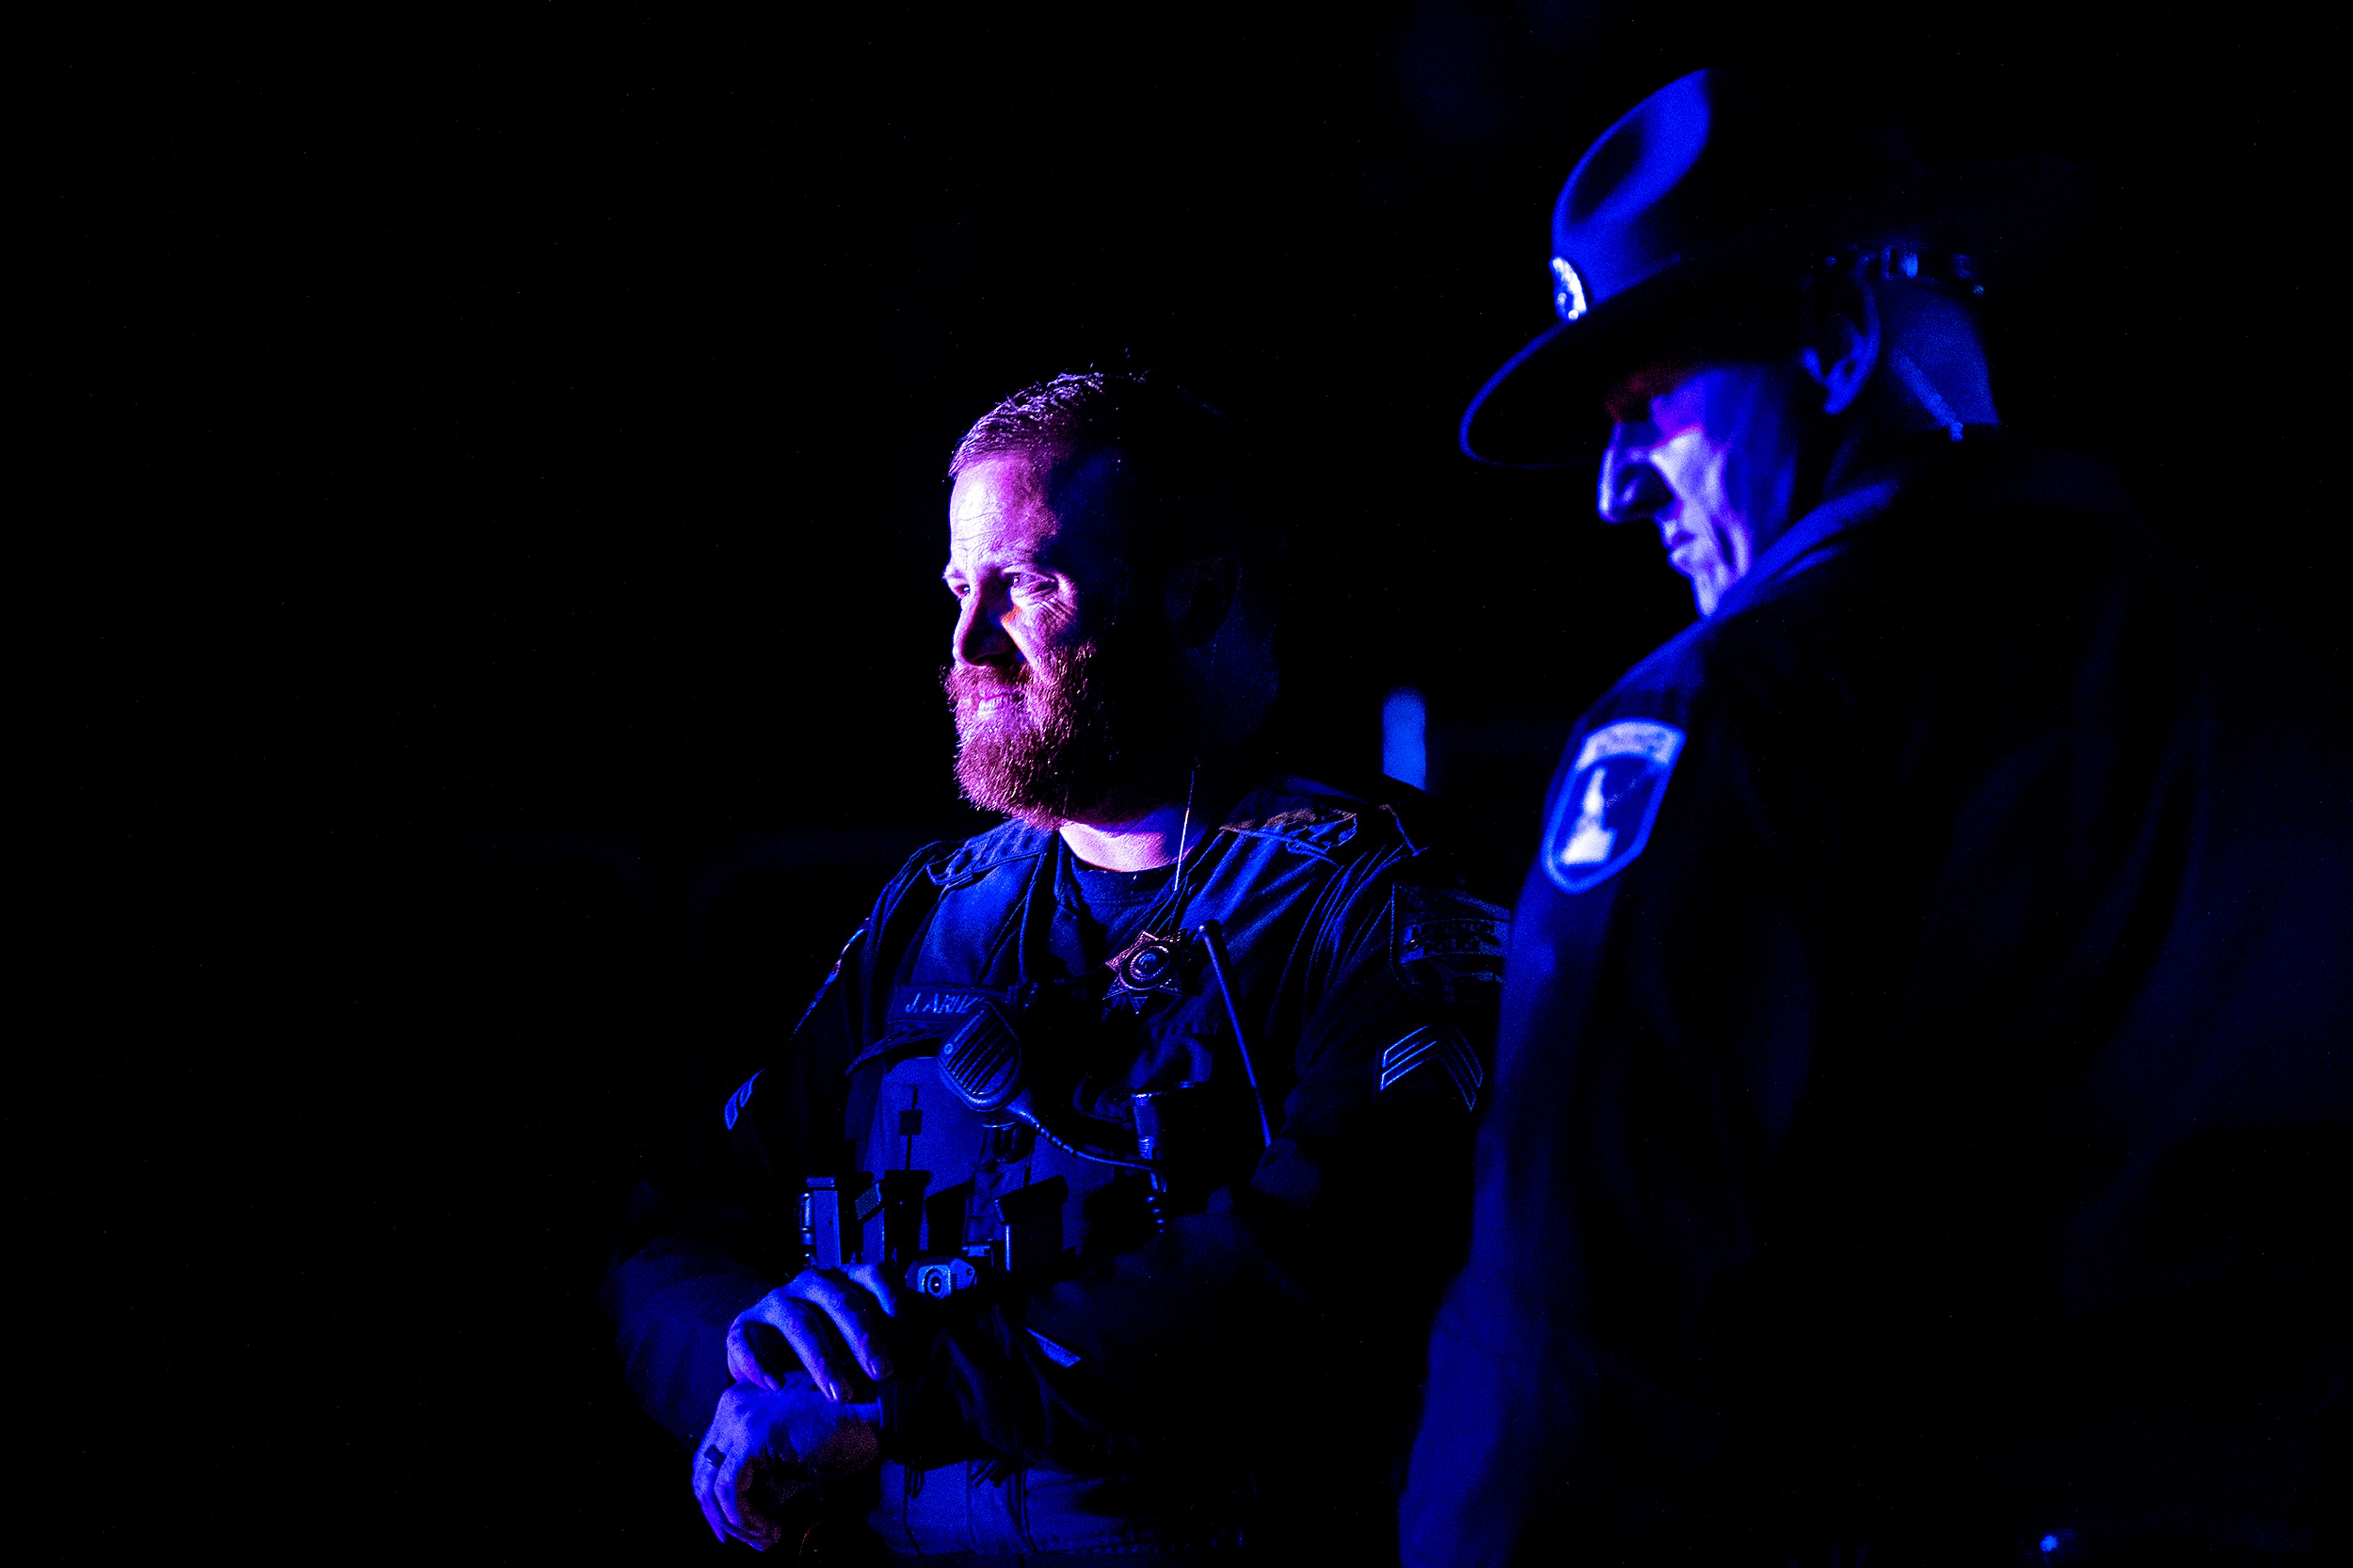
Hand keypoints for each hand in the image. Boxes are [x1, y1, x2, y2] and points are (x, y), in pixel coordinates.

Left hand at [691, 1374, 880, 1548]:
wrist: (874, 1416)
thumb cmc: (839, 1436)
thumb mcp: (789, 1462)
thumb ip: (759, 1482)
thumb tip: (735, 1521)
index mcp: (738, 1404)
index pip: (708, 1460)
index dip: (717, 1501)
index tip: (737, 1530)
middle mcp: (731, 1405)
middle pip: (702, 1473)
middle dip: (720, 1516)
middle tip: (747, 1541)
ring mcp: (739, 1418)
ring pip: (711, 1485)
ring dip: (737, 1523)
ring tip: (766, 1537)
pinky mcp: (752, 1436)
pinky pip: (731, 1490)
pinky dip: (745, 1518)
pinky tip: (771, 1528)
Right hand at [727, 1265, 906, 1401]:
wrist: (775, 1361)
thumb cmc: (832, 1350)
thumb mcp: (862, 1345)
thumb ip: (889, 1346)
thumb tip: (928, 1365)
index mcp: (847, 1281)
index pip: (874, 1274)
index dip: (892, 1298)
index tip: (908, 1332)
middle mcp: (812, 1284)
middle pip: (839, 1300)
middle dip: (863, 1337)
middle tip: (883, 1372)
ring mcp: (776, 1302)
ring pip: (798, 1321)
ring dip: (821, 1359)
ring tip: (840, 1392)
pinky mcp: (743, 1327)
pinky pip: (746, 1341)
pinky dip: (759, 1363)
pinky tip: (776, 1386)